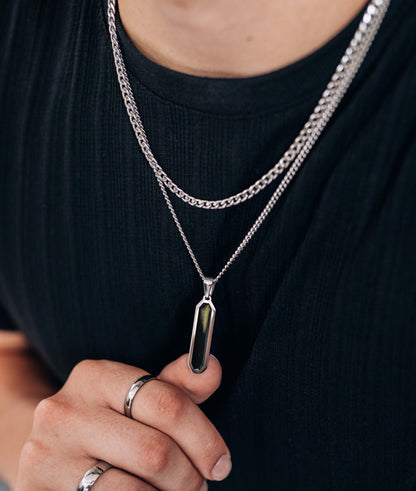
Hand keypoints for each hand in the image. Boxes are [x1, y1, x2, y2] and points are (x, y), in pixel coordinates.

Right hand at [15, 354, 230, 489]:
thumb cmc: (109, 422)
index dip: (204, 438)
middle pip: (155, 451)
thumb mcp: (139, 398)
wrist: (48, 450)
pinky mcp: (39, 490)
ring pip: (135, 490)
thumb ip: (178, 386)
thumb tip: (212, 368)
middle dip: (189, 476)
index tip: (220, 462)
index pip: (167, 404)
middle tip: (198, 485)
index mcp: (95, 375)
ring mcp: (48, 454)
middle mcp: (65, 410)